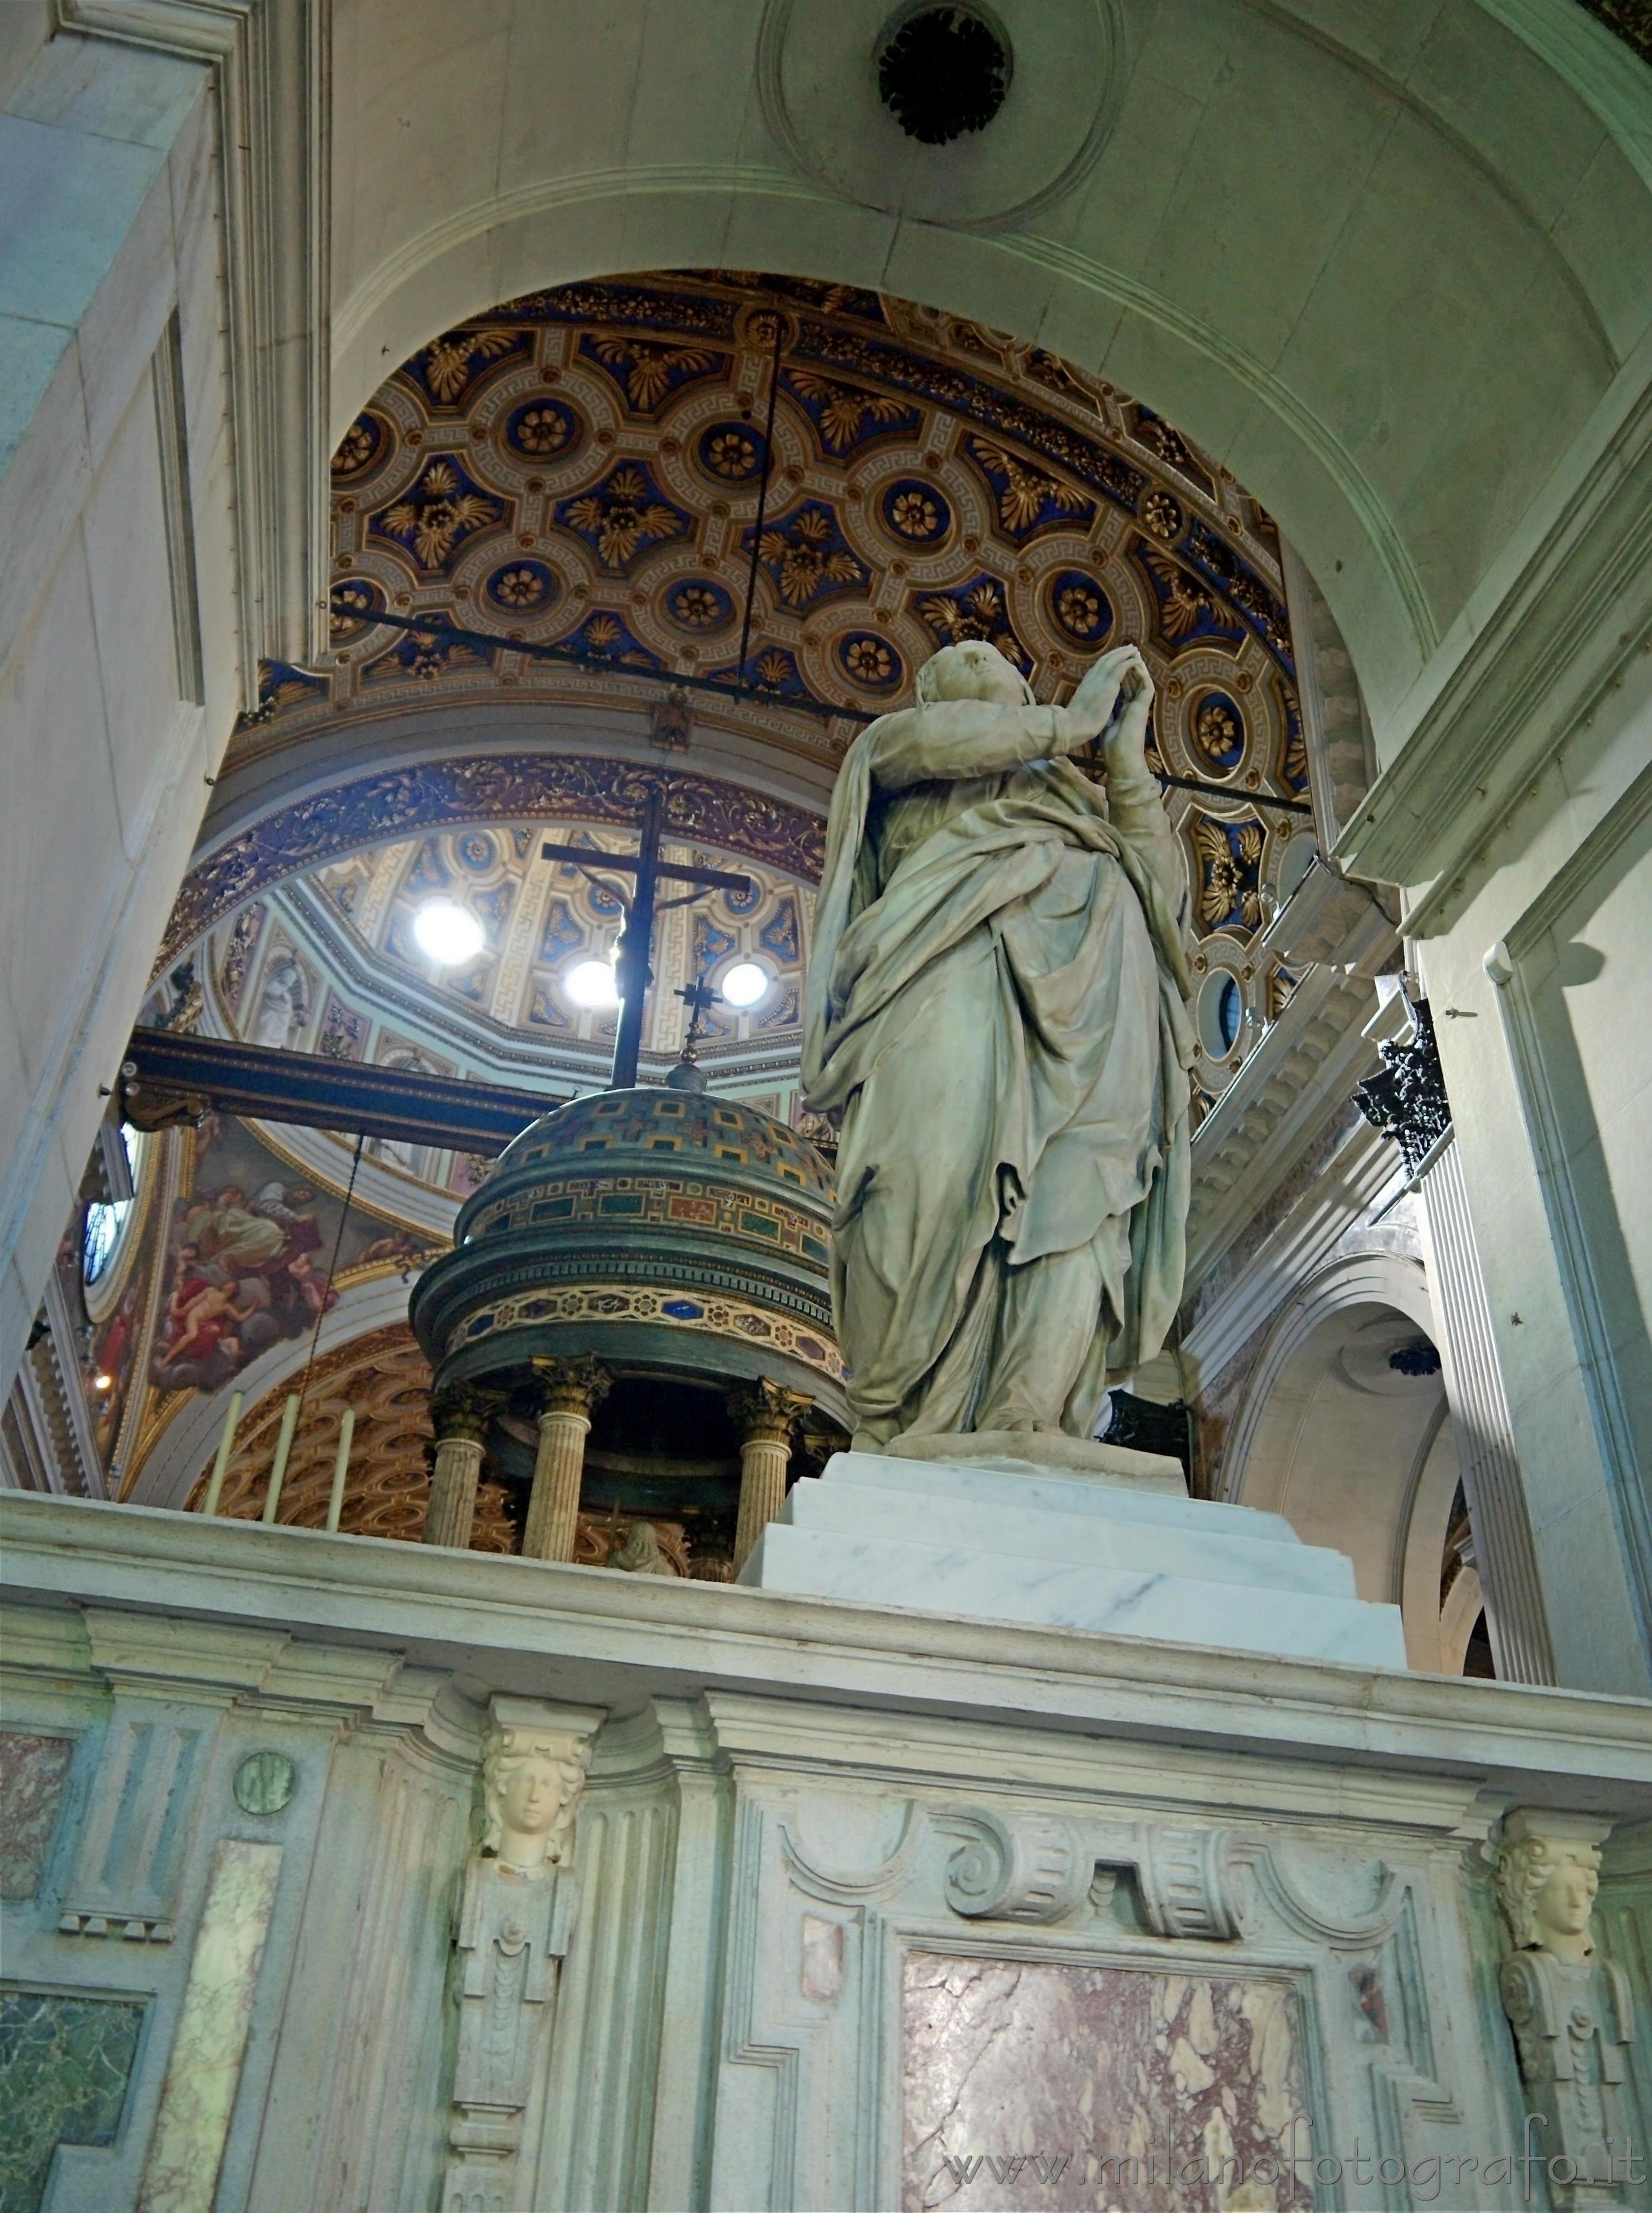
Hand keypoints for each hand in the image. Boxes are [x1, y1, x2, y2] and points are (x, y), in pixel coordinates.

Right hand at [1068, 642, 1140, 732]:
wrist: (1072, 725)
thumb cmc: (1075, 722)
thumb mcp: (1081, 706)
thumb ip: (1087, 699)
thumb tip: (1089, 702)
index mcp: (1086, 683)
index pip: (1098, 667)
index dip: (1108, 660)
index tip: (1116, 657)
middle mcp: (1092, 677)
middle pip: (1106, 659)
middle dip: (1118, 653)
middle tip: (1128, 648)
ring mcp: (1100, 679)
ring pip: (1114, 659)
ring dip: (1125, 653)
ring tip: (1134, 649)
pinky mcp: (1109, 684)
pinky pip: (1122, 667)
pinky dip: (1130, 661)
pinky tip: (1137, 659)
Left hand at [1103, 648, 1154, 781]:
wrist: (1119, 756)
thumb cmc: (1112, 746)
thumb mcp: (1106, 723)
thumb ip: (1107, 712)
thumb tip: (1099, 705)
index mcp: (1126, 710)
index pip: (1124, 687)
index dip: (1120, 675)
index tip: (1114, 664)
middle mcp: (1134, 706)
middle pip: (1133, 681)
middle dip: (1129, 666)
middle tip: (1126, 653)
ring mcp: (1140, 706)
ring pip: (1141, 681)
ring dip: (1137, 667)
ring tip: (1132, 654)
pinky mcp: (1143, 708)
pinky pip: (1146, 686)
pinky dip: (1142, 675)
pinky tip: (1136, 664)